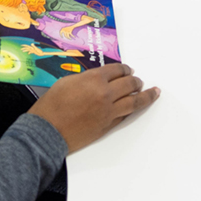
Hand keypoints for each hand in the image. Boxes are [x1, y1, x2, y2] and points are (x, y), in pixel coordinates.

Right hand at [29, 63, 159, 151]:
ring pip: (134, 101)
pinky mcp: (108, 126)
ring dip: (145, 95)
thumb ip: (86, 78)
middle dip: (135, 81)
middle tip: (138, 80)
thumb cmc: (51, 106)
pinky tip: (136, 107)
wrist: (47, 131)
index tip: (127, 70)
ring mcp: (108, 111)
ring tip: (153, 92)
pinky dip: (132, 110)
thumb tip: (98, 79)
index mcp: (94, 79)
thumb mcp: (66, 82)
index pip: (117, 70)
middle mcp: (105, 93)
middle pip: (129, 84)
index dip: (124, 69)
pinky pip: (125, 115)